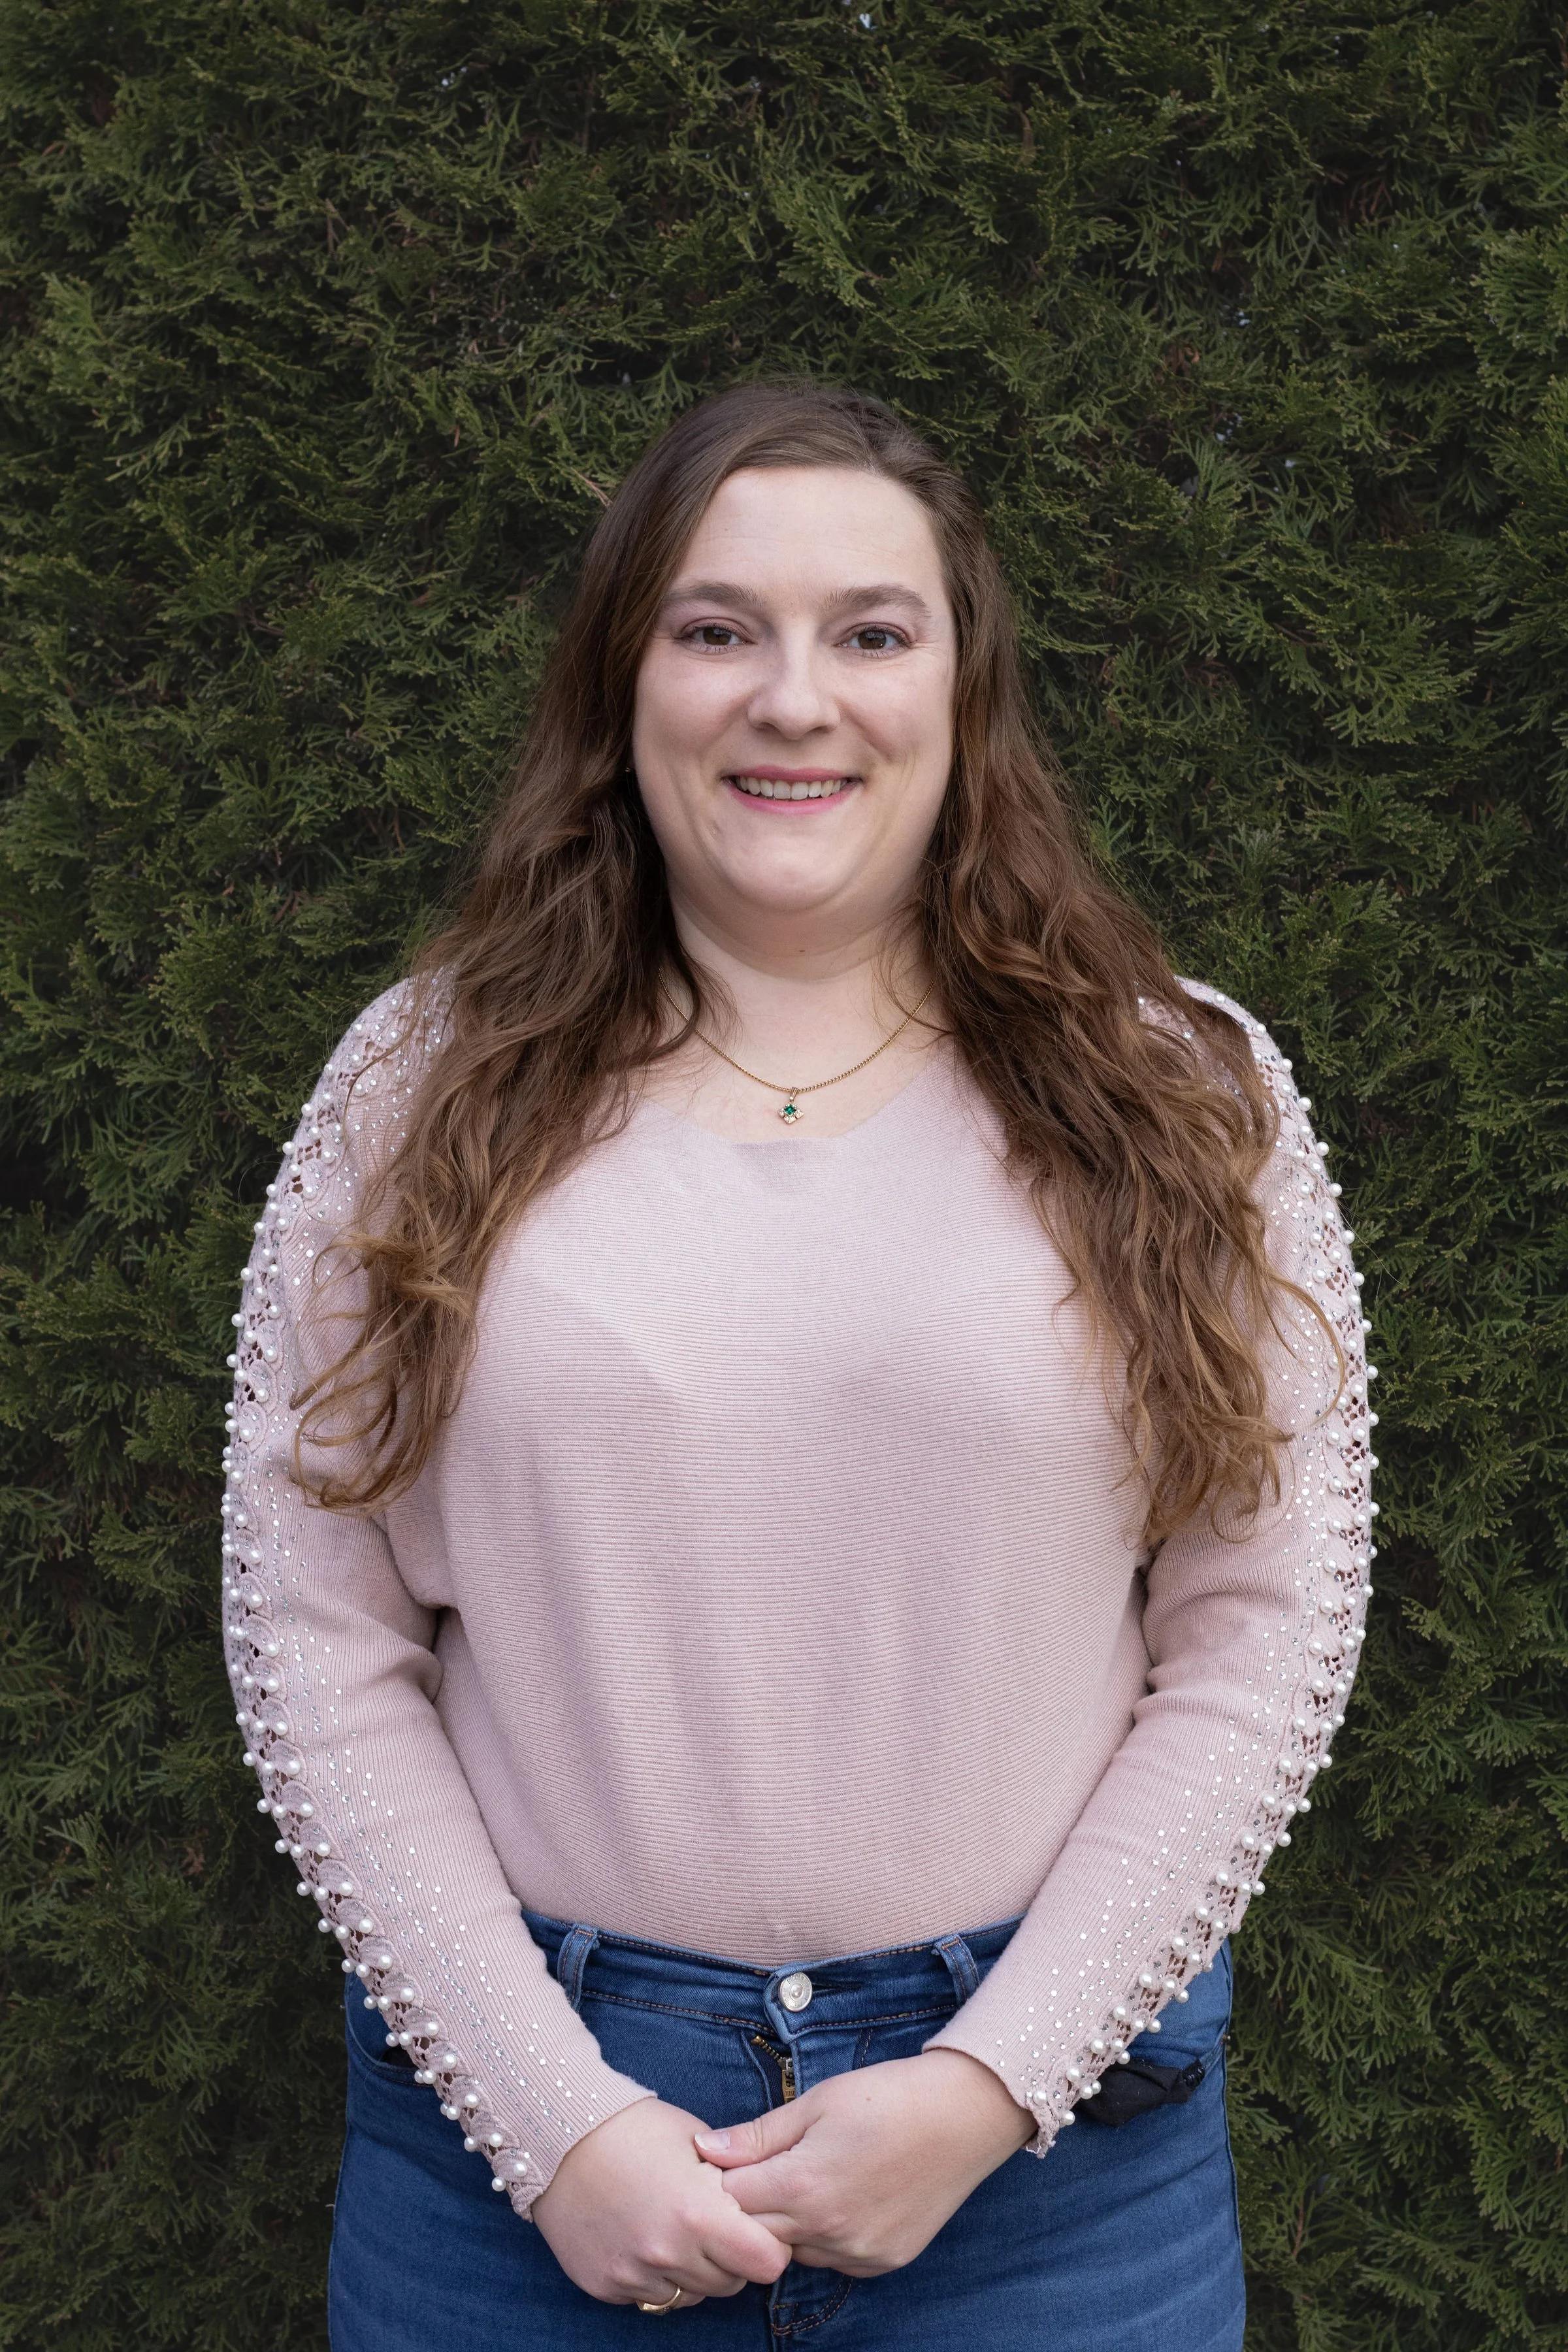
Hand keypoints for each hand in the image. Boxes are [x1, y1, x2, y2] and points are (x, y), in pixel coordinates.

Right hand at [531, 2096, 792, 2307]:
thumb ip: (734, 2182)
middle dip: (732, 2258)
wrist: (561, 2134)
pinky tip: (642, 2237)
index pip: (766, 2262)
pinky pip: (650, 2297)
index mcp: (698, 2214)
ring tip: (675, 2228)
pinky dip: (655, 2276)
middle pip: (731, 2283)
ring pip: (691, 2296)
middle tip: (715, 2224)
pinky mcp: (605, 2286)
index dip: (769, 2245)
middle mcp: (667, 2253)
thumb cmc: (636, 2128)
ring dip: (692, 2271)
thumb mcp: (698, 2143)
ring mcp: (632, 2274)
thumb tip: (765, 2207)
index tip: (759, 2229)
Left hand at [694, 2048, 1033, 2275]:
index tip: (732, 2157)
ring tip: (809, 2178)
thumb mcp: (818, 2101)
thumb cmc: (889, 2097)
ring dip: (788, 2223)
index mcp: (804, 2187)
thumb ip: (759, 2135)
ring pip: (796, 2251)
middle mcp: (828, 2232)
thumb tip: (705, 2147)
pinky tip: (842, 2197)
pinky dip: (825, 2236)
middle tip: (767, 2168)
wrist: (965, 2115)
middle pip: (758, 2234)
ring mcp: (859, 2253)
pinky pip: (833, 2260)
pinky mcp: (884, 2261)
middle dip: (751, 2205)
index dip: (724, 2177)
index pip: (731, 2201)